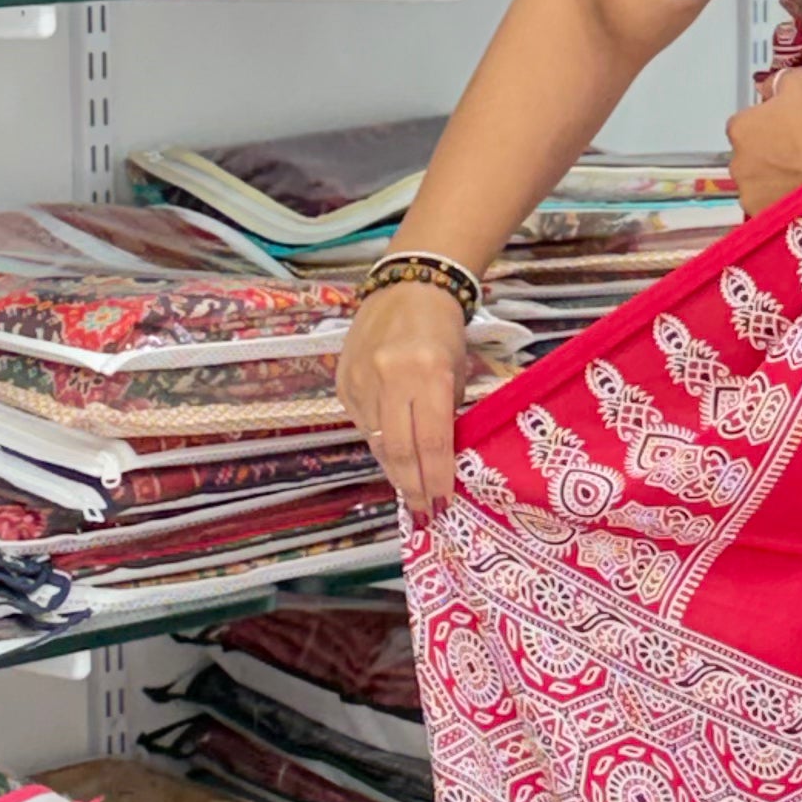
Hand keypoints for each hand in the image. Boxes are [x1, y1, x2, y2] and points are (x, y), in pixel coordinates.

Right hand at [337, 279, 468, 513]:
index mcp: (428, 372)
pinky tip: (392, 460)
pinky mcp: (344, 382)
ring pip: (376, 442)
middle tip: (424, 513)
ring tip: (410, 494)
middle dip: (412, 487)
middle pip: (397, 449)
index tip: (443, 504)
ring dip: (395, 472)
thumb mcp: (457, 370)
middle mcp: (390, 376)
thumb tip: (440, 462)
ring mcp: (361, 379)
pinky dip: (378, 445)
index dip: (435, 478)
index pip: (431, 441)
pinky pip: (362, 424)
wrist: (407, 287)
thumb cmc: (442, 331)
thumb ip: (447, 413)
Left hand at [727, 64, 801, 220]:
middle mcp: (737, 163)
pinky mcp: (767, 218)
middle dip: (769, 152)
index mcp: (740, 127)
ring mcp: (750, 195)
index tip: (794, 125)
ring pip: (760, 183)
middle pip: (750, 154)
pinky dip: (784, 201)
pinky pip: (772, 206)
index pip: (747, 121)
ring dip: (775, 179)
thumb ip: (776, 82)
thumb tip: (767, 90)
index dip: (770, 122)